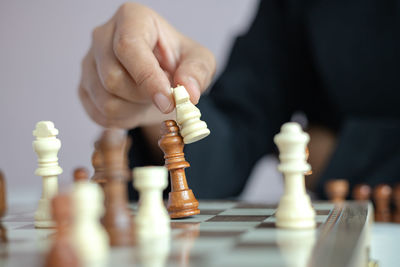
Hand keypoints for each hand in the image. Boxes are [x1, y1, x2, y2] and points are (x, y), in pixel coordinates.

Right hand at [79, 3, 215, 127]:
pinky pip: (100, 114)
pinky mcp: (84, 87)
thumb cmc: (177, 62)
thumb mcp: (199, 61)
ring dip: (135, 110)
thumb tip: (188, 92)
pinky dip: (123, 119)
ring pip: (106, 101)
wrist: (160, 77)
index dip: (147, 78)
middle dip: (143, 97)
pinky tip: (135, 106)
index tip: (167, 101)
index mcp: (132, 19)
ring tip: (148, 99)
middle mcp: (103, 36)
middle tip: (162, 96)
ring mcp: (89, 62)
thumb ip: (197, 72)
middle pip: (113, 78)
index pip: (128, 47)